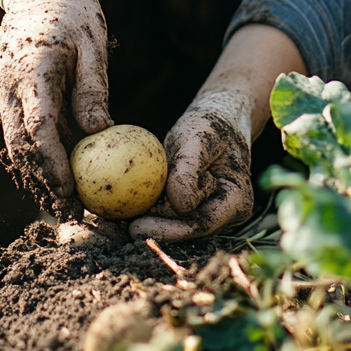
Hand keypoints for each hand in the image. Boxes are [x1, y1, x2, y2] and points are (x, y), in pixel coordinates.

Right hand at [0, 0, 111, 219]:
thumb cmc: (74, 10)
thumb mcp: (94, 45)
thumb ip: (93, 89)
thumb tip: (103, 133)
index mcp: (31, 69)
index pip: (37, 128)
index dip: (52, 165)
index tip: (71, 194)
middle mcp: (6, 83)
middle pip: (19, 145)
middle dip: (42, 183)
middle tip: (71, 215)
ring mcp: (0, 87)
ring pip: (13, 142)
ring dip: (34, 176)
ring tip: (62, 208)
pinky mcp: (2, 89)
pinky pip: (15, 129)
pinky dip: (31, 155)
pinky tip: (52, 177)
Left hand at [129, 91, 252, 240]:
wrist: (218, 121)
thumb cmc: (211, 125)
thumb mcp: (200, 137)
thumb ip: (190, 168)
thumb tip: (178, 203)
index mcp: (236, 201)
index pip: (201, 223)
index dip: (169, 229)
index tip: (137, 226)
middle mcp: (225, 215)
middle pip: (185, 229)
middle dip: (153, 229)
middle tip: (117, 226)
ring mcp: (210, 214)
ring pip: (175, 224)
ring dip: (147, 221)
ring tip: (113, 221)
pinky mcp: (192, 209)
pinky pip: (169, 213)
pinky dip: (147, 210)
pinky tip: (120, 207)